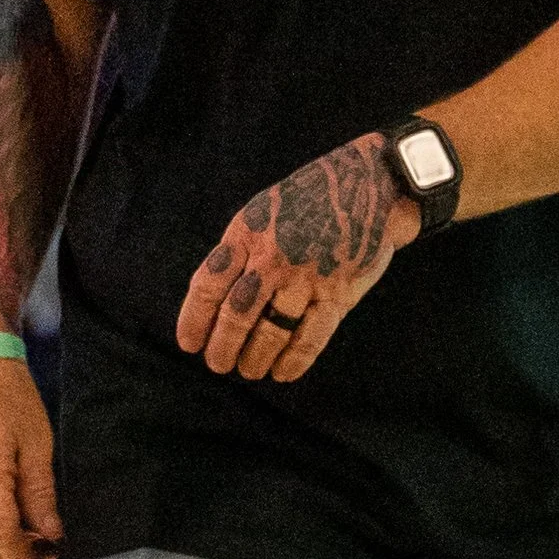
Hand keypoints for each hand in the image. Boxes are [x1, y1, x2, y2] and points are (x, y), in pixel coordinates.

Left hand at [173, 138, 416, 383]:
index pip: (208, 284)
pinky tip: (283, 373)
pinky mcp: (339, 292)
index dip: (194, 319)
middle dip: (223, 347)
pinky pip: (310, 337)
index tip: (189, 344)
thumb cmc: (310, 201)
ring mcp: (306, 276)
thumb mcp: (262, 211)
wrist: (370, 185)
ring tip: (249, 370)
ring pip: (271, 332)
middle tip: (219, 365)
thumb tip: (214, 299)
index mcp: (247, 233)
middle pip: (236, 315)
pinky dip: (294, 361)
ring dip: (255, 358)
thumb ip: (240, 250)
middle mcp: (272, 257)